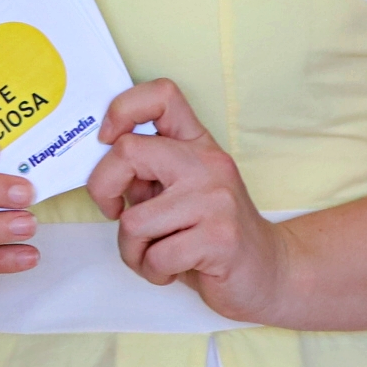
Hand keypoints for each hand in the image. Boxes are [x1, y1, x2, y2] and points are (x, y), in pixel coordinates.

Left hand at [85, 81, 292, 322]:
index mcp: (196, 144)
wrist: (269, 270)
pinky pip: (156, 256)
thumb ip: (146, 174)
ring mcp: (216, 198)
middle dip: (102, 189)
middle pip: (127, 151)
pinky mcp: (220, 238)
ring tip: (153, 255)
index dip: (122, 108)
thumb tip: (97, 167)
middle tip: (114, 212)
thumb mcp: (180, 191)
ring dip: (132, 249)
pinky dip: (152, 271)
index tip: (106, 139)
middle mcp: (207, 163)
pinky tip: (171, 270)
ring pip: (134, 220)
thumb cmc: (212, 233)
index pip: (162, 95)